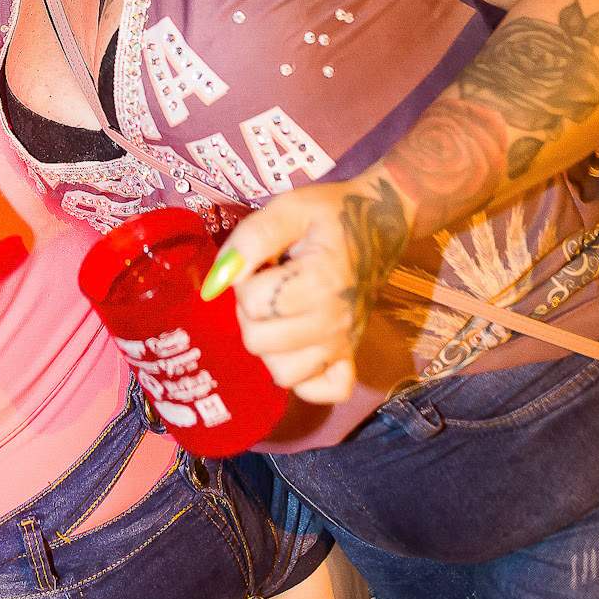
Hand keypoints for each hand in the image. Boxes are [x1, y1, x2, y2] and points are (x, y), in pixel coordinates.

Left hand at [200, 176, 410, 405]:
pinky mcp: (350, 356)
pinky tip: (295, 347)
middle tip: (265, 286)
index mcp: (322, 281)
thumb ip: (251, 239)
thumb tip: (218, 280)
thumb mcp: (289, 208)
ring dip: (269, 346)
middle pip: (259, 342)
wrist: (379, 223)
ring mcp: (345, 344)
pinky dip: (303, 378)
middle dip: (249, 312)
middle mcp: (336, 321)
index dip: (242, 279)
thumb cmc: (330, 213)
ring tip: (278, 314)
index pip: (254, 302)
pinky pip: (321, 391)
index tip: (260, 262)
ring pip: (284, 374)